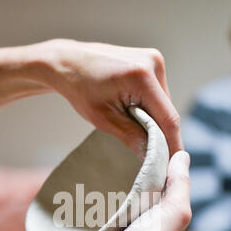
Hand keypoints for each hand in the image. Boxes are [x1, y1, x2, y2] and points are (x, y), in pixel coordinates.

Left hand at [0, 40, 181, 158]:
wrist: (59, 61)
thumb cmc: (74, 87)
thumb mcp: (102, 119)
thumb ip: (130, 138)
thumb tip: (152, 158)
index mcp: (143, 74)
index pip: (167, 119)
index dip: (170, 147)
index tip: (168, 169)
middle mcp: (152, 63)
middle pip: (165, 112)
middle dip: (160, 139)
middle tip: (153, 165)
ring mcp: (151, 60)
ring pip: (161, 105)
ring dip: (154, 127)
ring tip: (142, 149)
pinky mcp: (146, 63)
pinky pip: (154, 97)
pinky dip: (149, 114)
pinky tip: (140, 129)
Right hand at [70, 151, 190, 230]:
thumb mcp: (173, 212)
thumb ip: (180, 185)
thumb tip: (183, 155)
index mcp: (157, 217)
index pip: (156, 185)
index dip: (151, 164)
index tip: (140, 139)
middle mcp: (136, 223)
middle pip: (129, 190)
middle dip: (121, 171)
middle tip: (110, 145)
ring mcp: (111, 230)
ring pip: (105, 201)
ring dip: (98, 186)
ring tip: (90, 159)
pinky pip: (85, 213)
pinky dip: (81, 202)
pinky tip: (73, 184)